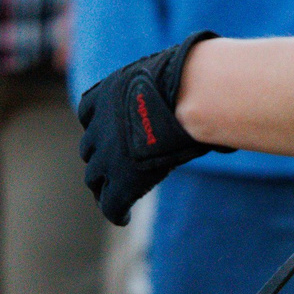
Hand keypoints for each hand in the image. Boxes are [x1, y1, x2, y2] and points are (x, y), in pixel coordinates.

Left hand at [76, 31, 224, 225]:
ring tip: (114, 196)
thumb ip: (172, 88)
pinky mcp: (121, 180)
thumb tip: (206, 81)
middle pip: (89, 149)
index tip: (109, 134)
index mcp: (104, 94)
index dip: (98, 126)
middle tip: (114, 169)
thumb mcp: (170, 76)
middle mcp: (98, 126)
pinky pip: (110, 204)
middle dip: (100, 158)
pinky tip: (123, 217)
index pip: (88, 113)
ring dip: (103, 186)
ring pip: (94, 178)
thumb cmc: (190, 80)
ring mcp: (106, 155)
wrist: (185, 97)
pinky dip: (115, 212)